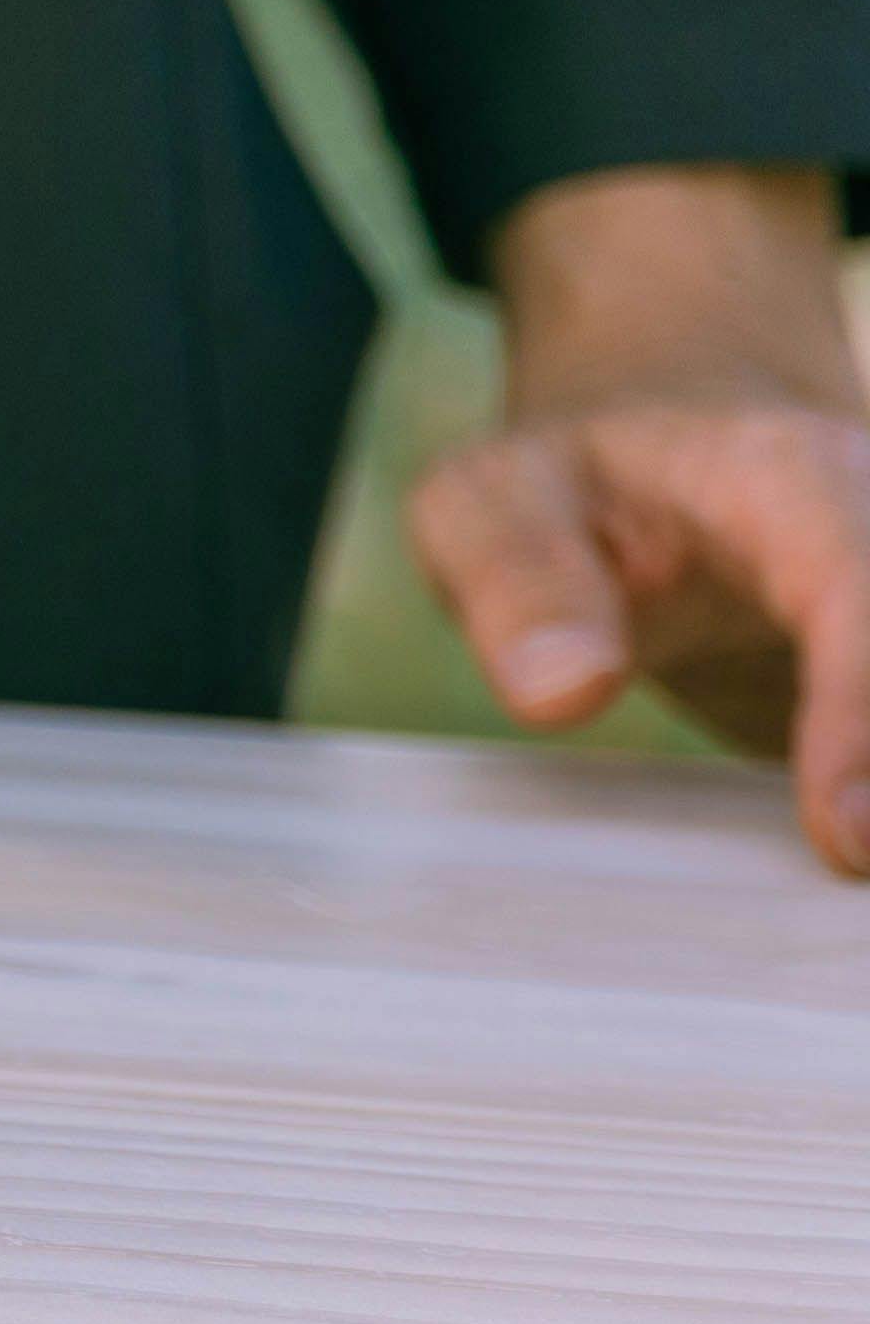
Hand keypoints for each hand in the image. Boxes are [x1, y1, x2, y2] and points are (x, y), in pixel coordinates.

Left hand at [411, 161, 869, 872]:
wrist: (669, 446)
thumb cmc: (570, 488)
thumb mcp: (490, 503)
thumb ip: (516, 585)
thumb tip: (566, 693)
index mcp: (787, 477)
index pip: (856, 589)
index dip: (863, 717)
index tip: (844, 837)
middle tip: (850, 865)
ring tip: (842, 877)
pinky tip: (847, 844)